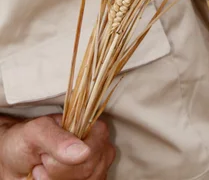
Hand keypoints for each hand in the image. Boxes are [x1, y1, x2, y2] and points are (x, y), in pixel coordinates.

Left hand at [0, 114, 114, 178]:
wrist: (14, 161)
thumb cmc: (25, 141)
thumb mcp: (35, 132)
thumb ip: (56, 138)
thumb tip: (83, 151)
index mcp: (93, 128)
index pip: (92, 152)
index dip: (66, 160)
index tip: (46, 155)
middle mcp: (100, 149)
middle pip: (87, 171)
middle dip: (58, 171)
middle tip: (43, 160)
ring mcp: (96, 169)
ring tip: (44, 169)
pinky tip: (51, 179)